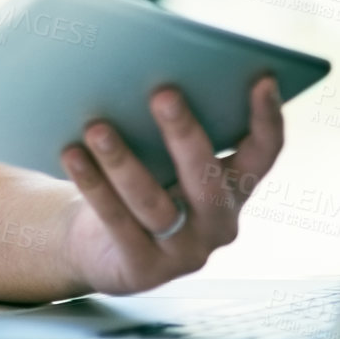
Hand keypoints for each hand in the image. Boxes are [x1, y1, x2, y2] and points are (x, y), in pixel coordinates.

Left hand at [57, 74, 283, 294]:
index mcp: (232, 189)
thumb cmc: (137, 184)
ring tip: (98, 129)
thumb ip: (168, 132)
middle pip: (206, 179)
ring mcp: (183, 251)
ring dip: (124, 162)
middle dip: (185, 135)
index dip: (266, 120)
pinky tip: (73, 155)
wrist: (96, 245)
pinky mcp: (143, 268)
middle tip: (163, 94)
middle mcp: (217, 223)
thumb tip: (140, 71)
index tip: (261, 80)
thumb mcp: (161, 160)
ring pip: (153, 203)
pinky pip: (116, 222)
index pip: (262, 154)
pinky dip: (94, 186)